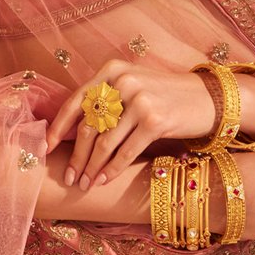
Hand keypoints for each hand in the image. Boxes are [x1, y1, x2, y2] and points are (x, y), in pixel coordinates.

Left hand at [45, 59, 215, 189]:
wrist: (208, 99)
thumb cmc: (166, 96)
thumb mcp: (133, 86)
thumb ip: (106, 99)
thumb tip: (72, 131)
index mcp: (112, 70)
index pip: (76, 101)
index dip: (58, 128)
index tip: (46, 148)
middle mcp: (123, 81)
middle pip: (89, 126)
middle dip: (76, 156)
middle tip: (69, 177)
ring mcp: (139, 100)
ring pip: (105, 143)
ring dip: (92, 168)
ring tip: (84, 184)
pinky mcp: (154, 121)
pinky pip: (125, 152)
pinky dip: (112, 170)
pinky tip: (103, 181)